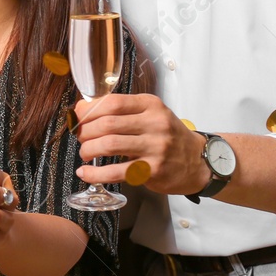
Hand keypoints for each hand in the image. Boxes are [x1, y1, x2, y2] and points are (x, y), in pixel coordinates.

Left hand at [73, 94, 207, 196]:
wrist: (198, 161)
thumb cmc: (168, 136)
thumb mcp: (151, 114)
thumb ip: (122, 111)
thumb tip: (82, 109)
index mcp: (151, 105)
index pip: (112, 102)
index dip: (88, 110)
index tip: (77, 117)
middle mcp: (155, 124)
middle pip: (107, 123)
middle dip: (85, 131)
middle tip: (80, 137)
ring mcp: (155, 147)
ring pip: (109, 145)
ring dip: (88, 149)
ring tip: (85, 153)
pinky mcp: (152, 170)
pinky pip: (116, 171)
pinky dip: (95, 173)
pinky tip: (86, 172)